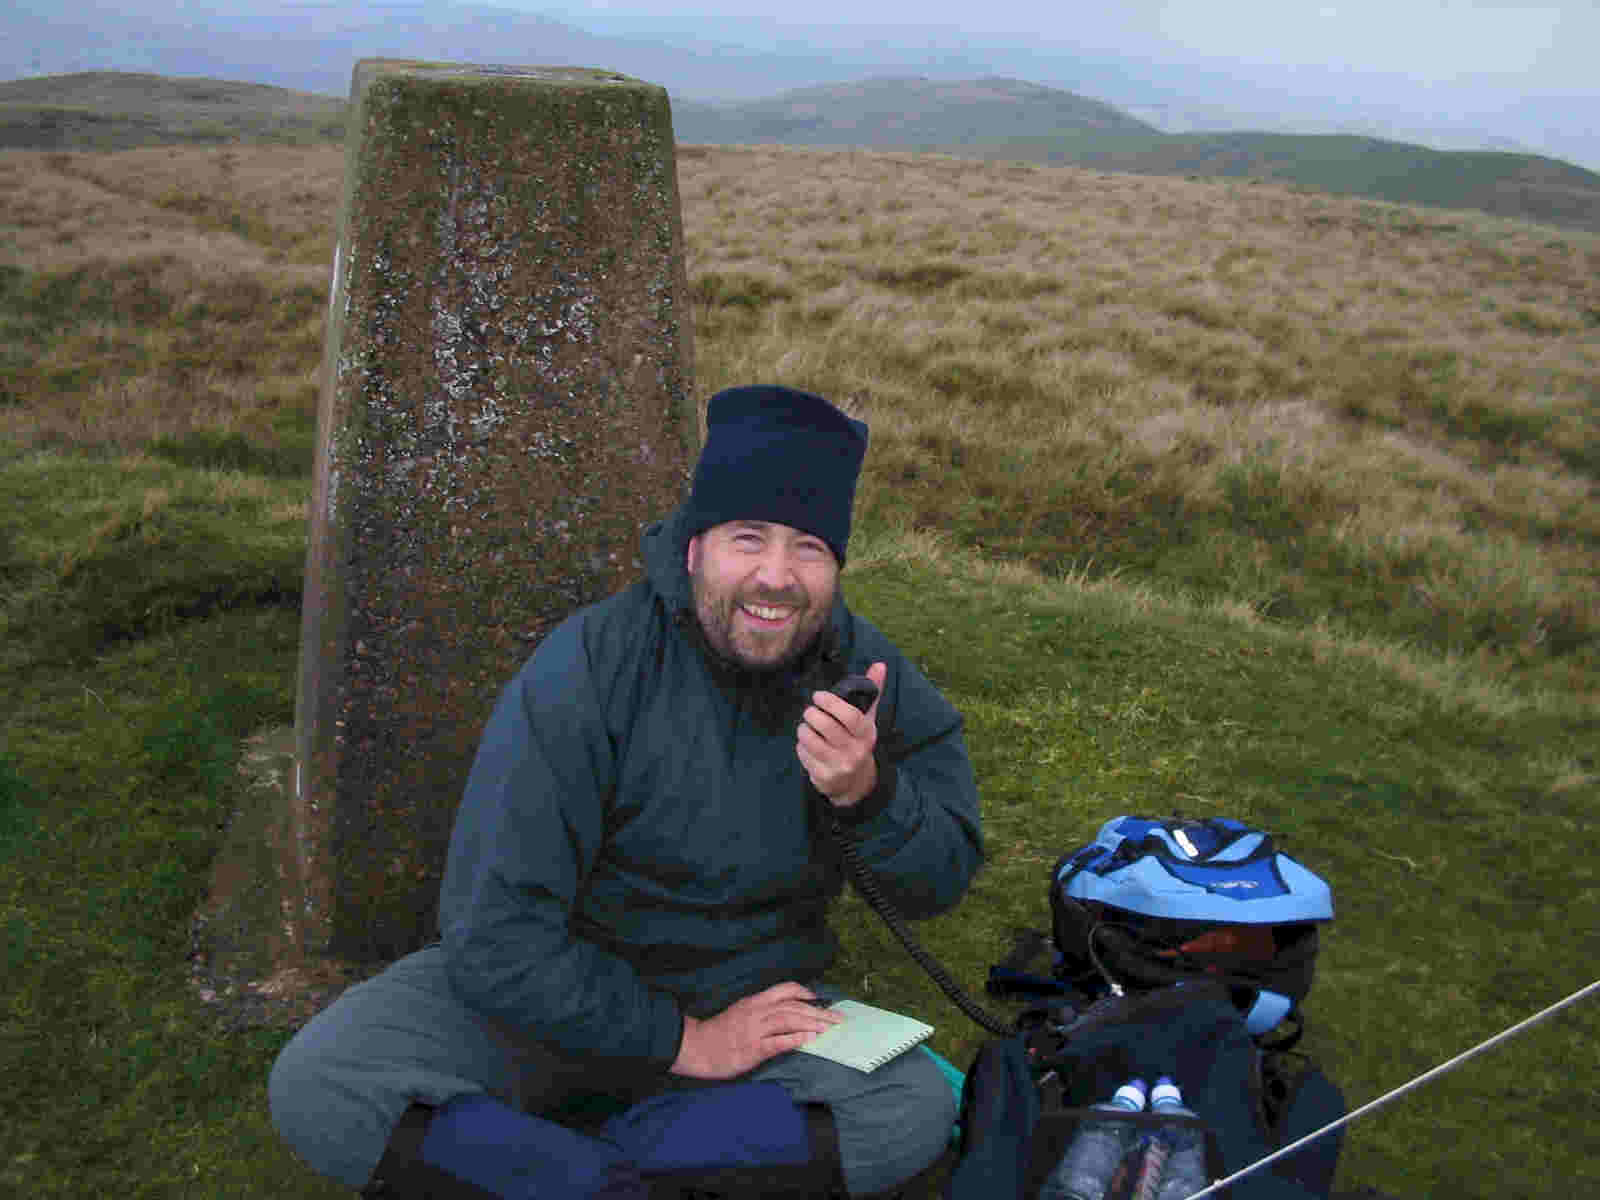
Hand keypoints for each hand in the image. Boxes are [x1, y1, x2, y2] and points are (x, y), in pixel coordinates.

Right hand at [671, 982, 843, 1079]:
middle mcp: (757, 1012)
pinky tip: (809, 1040)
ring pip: (789, 1020)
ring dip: (812, 1023)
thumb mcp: (740, 1014)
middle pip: (793, 1006)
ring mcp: (755, 1030)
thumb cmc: (718, 1033)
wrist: (695, 1047)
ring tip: (830, 1028)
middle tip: (838, 1019)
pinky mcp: (752, 1049)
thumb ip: (761, 1013)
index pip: (784, 990)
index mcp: (754, 1002)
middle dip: (818, 1012)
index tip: (818, 999)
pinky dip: (795, 1039)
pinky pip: (777, 1042)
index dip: (804, 993)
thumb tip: (786, 1015)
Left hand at [797, 661, 886, 807]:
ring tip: (807, 727)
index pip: (851, 716)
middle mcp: (855, 751)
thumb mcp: (867, 719)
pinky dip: (801, 746)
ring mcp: (840, 766)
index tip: (818, 696)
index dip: (831, 703)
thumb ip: (872, 691)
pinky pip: (804, 755)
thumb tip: (880, 664)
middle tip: (809, 711)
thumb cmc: (857, 740)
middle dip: (812, 714)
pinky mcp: (824, 777)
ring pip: (811, 740)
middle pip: (826, 727)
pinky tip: (808, 745)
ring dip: (804, 729)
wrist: (855, 782)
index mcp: (867, 734)